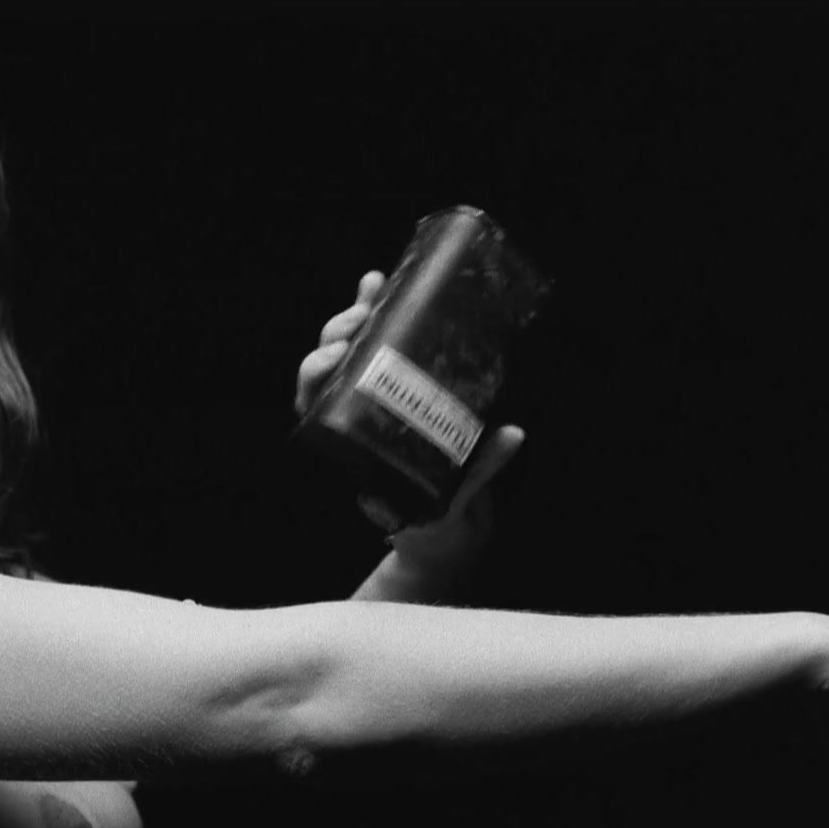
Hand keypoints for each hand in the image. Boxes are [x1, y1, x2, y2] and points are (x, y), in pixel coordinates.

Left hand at [295, 271, 526, 566]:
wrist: (446, 544)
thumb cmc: (438, 533)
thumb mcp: (454, 510)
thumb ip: (479, 474)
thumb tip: (513, 435)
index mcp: (354, 454)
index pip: (315, 407)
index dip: (316, 376)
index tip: (336, 355)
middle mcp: (358, 427)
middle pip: (328, 372)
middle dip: (336, 336)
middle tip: (360, 315)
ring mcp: (377, 408)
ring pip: (352, 357)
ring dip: (357, 317)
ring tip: (372, 284)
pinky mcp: (401, 397)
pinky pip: (384, 354)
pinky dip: (381, 318)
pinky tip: (381, 283)